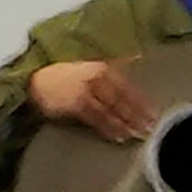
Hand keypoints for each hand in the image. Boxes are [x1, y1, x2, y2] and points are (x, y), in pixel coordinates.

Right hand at [26, 58, 159, 141]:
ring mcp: (86, 90)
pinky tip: (118, 136)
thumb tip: (139, 55)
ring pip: (112, 109)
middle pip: (122, 99)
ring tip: (137, 134)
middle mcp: (97, 77)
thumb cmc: (66, 74)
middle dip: (138, 114)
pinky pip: (97, 118)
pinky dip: (109, 128)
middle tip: (150, 127)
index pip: (127, 86)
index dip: (142, 101)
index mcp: (103, 68)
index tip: (155, 113)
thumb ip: (115, 62)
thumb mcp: (91, 64)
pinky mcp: (75, 103)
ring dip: (126, 123)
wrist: (37, 79)